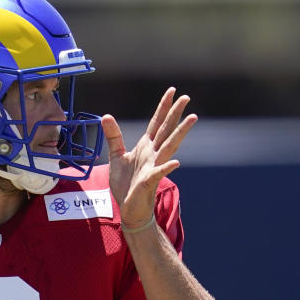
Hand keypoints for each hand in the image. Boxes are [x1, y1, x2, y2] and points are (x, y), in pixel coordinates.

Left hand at [105, 88, 195, 227]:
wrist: (129, 209)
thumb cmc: (125, 184)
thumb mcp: (116, 156)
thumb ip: (114, 136)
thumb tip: (106, 115)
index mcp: (146, 147)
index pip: (157, 123)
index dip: (163, 107)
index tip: (172, 90)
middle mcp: (153, 154)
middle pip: (166, 130)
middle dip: (175, 113)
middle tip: (186, 97)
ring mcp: (153, 166)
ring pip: (169, 146)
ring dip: (180, 133)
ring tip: (193, 118)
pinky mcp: (149, 181)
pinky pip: (159, 173)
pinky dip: (167, 167)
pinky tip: (176, 162)